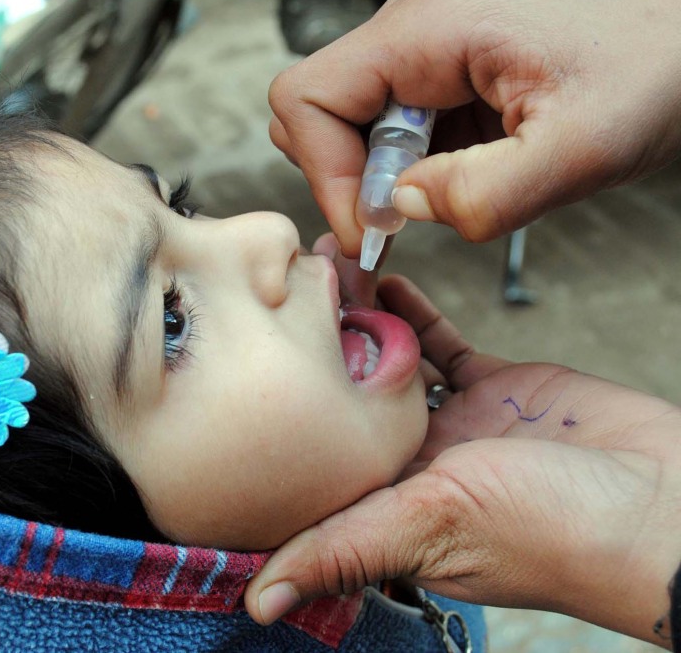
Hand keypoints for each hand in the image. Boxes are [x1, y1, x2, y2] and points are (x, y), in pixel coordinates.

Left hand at [244, 276, 680, 646]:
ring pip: (386, 364)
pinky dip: (411, 312)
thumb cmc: (556, 535)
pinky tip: (378, 278)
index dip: (277, 422)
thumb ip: (344, 551)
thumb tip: (257, 606)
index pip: (314, 465)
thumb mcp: (432, 530)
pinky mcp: (494, 388)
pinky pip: (440, 344)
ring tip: (316, 273)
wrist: (664, 502)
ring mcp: (454, 424)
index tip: (239, 371)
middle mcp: (413, 467)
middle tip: (273, 295)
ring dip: (354, 322)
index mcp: (388, 510)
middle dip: (308, 353)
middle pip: (342, 403)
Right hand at [269, 0, 680, 257]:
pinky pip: (378, 137)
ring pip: (339, 130)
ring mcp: (416, 58)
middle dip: (341, 180)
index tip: (374, 227)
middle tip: (404, 217)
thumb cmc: (648, 75)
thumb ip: (482, 193)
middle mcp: (407, 35)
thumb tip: (398, 210)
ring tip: (438, 196)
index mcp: (423, 31)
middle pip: (310, 116)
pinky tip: (450, 185)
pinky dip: (397, 178)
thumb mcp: (580, 150)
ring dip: (370, 181)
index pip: (306, 99)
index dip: (323, 173)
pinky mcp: (431, 84)